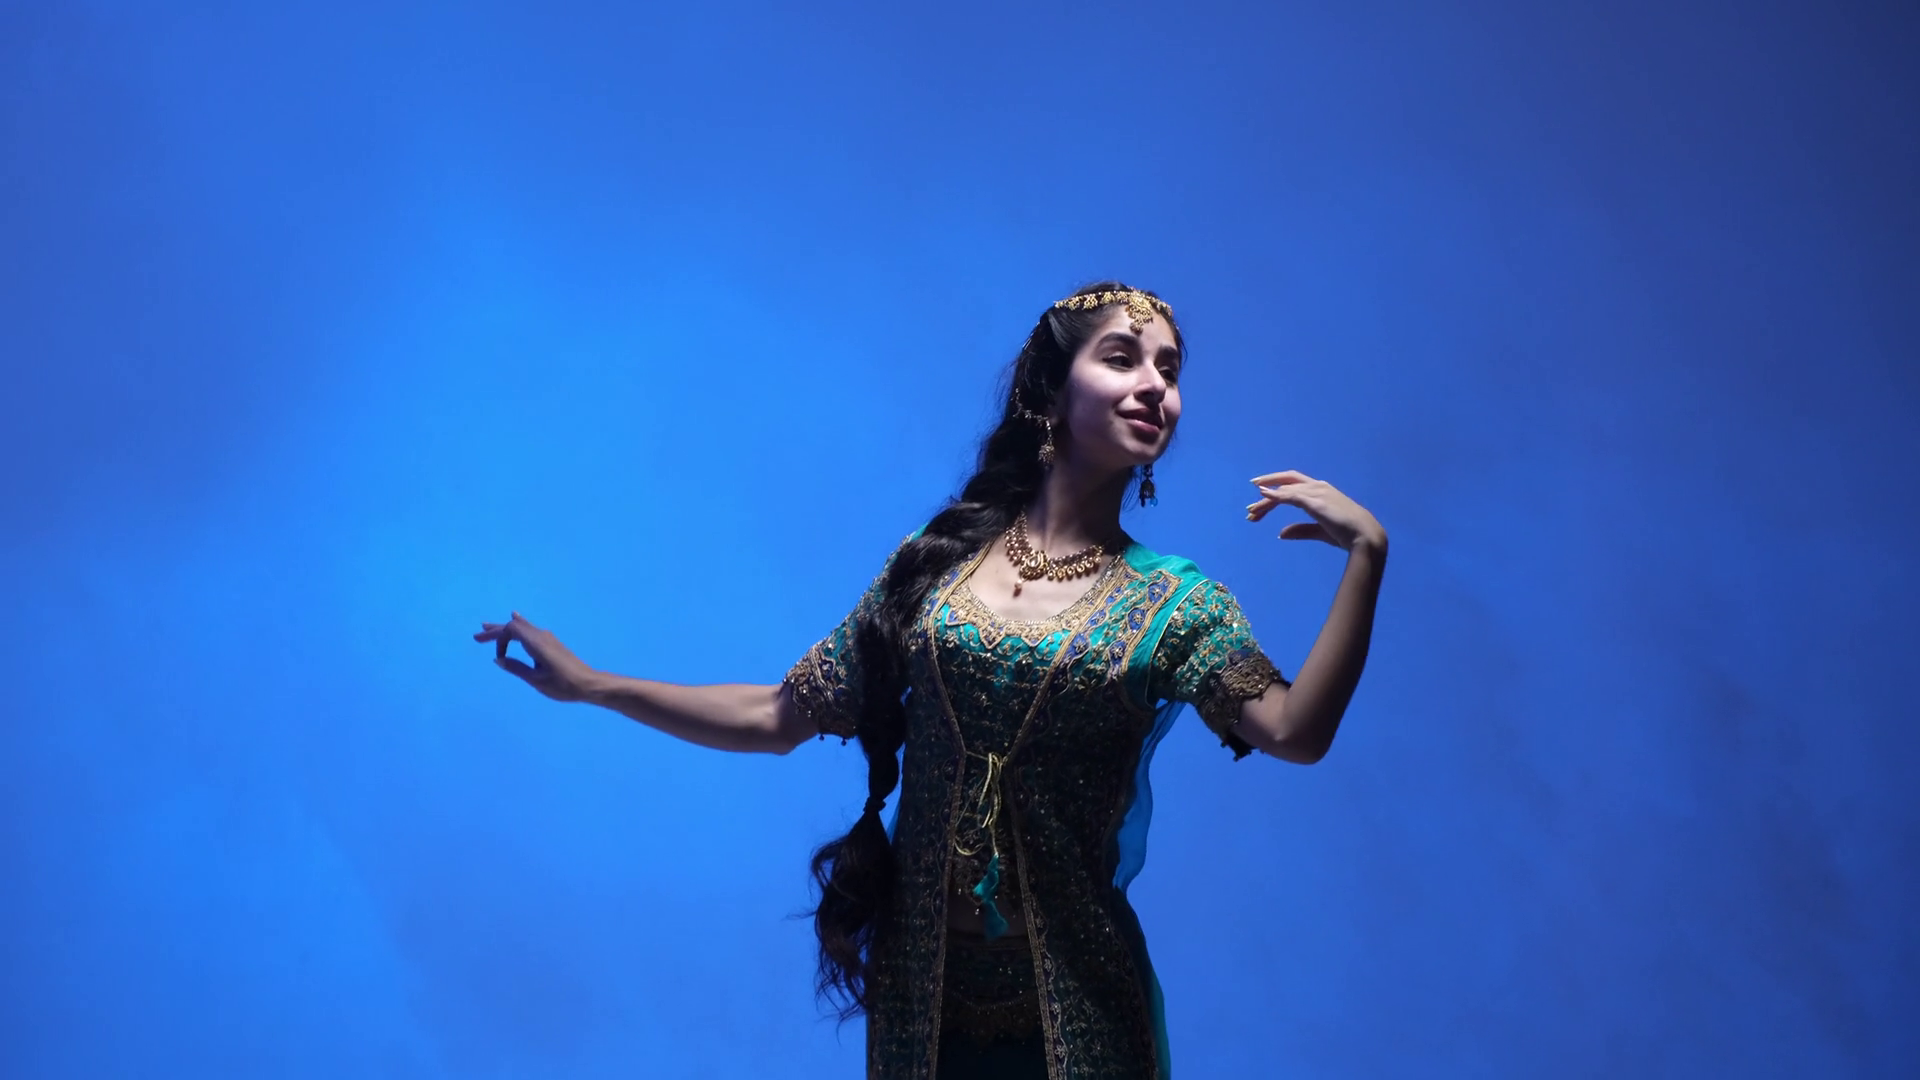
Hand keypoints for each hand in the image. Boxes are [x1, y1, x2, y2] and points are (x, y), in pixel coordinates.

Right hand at [473, 613, 596, 701]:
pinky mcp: (551, 643)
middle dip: (495, 630)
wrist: (588, 683)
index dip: (498, 639)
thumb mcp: (535, 680)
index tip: (498, 657)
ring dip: (505, 628)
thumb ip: (516, 668)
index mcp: (536, 642)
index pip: (511, 630)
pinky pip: (529, 629)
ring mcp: (547, 637)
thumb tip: (498, 659)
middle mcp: (541, 635)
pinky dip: (517, 627)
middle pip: (515, 626)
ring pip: (522, 627)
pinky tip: (515, 619)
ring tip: (487, 628)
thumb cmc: (562, 684)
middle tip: (477, 636)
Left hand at [1246, 471, 1387, 553]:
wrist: (1364, 536)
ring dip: (1266, 501)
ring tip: (1251, 512)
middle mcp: (1318, 487)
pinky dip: (1275, 495)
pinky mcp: (1315, 501)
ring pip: (1284, 491)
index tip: (1260, 494)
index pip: (1294, 485)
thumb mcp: (1320, 531)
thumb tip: (1280, 533)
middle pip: (1286, 482)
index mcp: (1322, 490)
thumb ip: (1300, 530)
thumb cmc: (1347, 534)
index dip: (1276, 487)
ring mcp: (1317, 492)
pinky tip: (1263, 496)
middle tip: (1250, 500)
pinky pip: (1290, 496)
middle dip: (1267, 485)